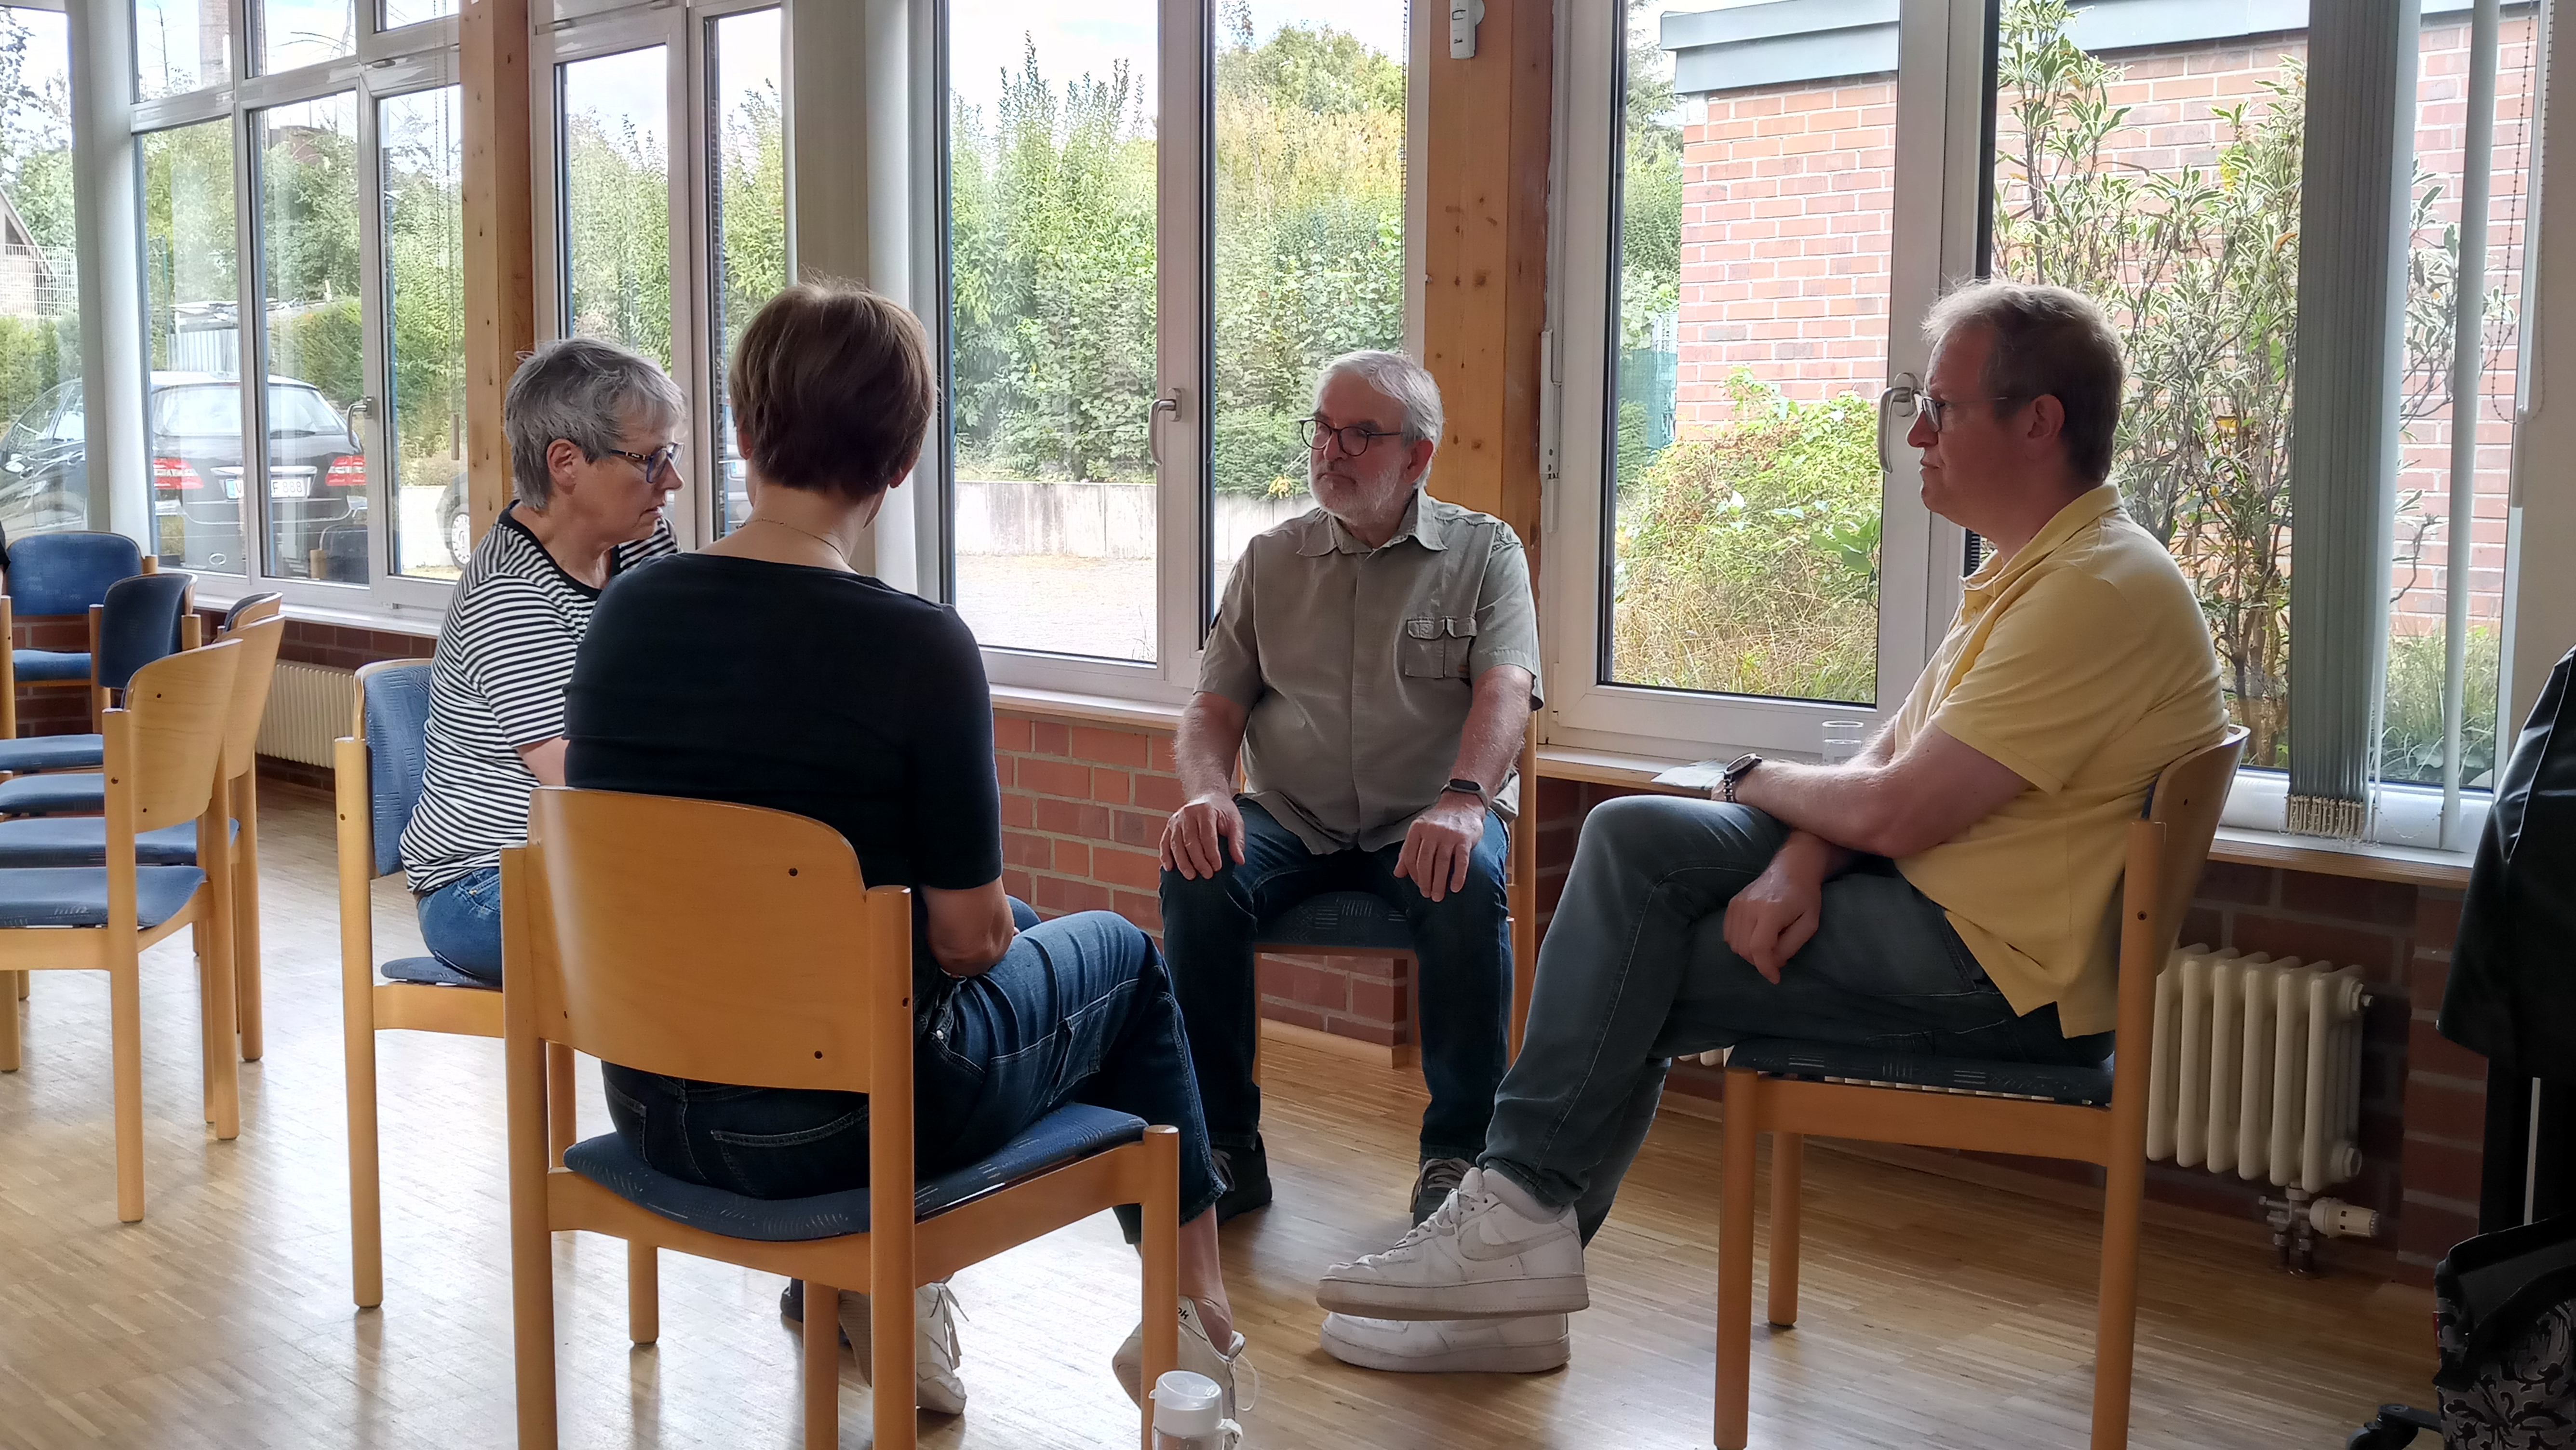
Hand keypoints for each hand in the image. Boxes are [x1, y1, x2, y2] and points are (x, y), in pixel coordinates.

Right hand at [1160, 793, 1245, 879]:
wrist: (1208, 797)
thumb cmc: (1222, 811)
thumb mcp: (1235, 821)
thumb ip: (1237, 840)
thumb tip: (1240, 861)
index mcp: (1205, 810)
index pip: (1207, 836)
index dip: (1212, 853)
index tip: (1217, 868)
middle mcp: (1188, 813)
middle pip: (1190, 841)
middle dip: (1198, 861)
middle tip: (1207, 875)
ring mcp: (1176, 820)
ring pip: (1176, 844)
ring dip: (1182, 862)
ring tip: (1190, 876)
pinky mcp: (1169, 826)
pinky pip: (1164, 842)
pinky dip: (1165, 856)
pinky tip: (1169, 868)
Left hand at [1395, 794, 1485, 902]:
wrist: (1463, 803)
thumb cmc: (1440, 820)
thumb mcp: (1420, 831)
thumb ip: (1408, 851)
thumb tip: (1398, 873)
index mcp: (1417, 829)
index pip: (1410, 856)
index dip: (1413, 874)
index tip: (1418, 885)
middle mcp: (1432, 831)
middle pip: (1424, 862)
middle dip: (1425, 882)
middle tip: (1427, 895)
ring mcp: (1449, 835)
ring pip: (1441, 863)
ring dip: (1439, 883)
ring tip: (1438, 896)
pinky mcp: (1464, 839)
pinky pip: (1461, 861)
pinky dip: (1458, 876)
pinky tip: (1455, 888)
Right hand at [1723, 849, 1825, 984]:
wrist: (1791, 868)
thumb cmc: (1805, 896)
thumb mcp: (1809, 924)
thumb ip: (1791, 946)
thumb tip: (1773, 963)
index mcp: (1771, 911)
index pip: (1759, 948)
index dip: (1766, 968)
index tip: (1775, 978)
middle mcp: (1749, 907)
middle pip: (1745, 950)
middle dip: (1760, 961)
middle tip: (1778, 954)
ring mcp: (1737, 904)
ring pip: (1734, 945)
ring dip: (1750, 953)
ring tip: (1768, 943)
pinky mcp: (1732, 904)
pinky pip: (1728, 935)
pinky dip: (1741, 943)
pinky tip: (1756, 935)